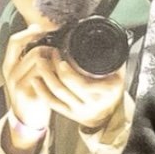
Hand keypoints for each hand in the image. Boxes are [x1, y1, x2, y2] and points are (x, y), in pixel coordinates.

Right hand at [1, 23, 56, 148]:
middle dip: (48, 49)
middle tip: (57, 54)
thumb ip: (30, 59)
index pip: (15, 41)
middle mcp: (11, 72)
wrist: (27, 120)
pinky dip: (53, 73)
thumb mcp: (25, 75)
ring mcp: (18, 82)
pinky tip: (59, 77)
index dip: (29, 33)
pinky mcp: (27, 91)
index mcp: (9, 65)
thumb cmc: (31, 94)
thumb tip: (45, 39)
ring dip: (53, 61)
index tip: (42, 30)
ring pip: (39, 60)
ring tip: (59, 67)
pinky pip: (43, 74)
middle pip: (32, 50)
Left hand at [2, 25, 123, 148]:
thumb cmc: (112, 88)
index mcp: (106, 91)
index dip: (67, 70)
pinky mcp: (70, 114)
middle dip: (52, 68)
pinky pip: (52, 103)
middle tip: (48, 54)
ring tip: (40, 61)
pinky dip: (42, 91)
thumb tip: (107, 38)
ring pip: (57, 93)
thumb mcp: (118, 73)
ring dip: (45, 76)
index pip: (82, 83)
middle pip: (65, 87)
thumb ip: (112, 58)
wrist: (109, 111)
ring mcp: (80, 110)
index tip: (60, 55)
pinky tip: (36, 80)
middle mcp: (92, 103)